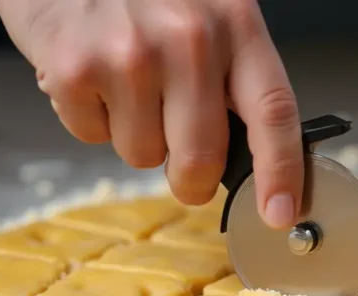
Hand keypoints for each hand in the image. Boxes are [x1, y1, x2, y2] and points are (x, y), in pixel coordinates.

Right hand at [0, 0, 302, 228]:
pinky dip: (90, 116)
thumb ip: (231, 75)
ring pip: (144, 156)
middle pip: (202, 157)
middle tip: (179, 162)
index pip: (274, 111)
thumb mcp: (205, 10)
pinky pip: (93, 137)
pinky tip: (90, 72)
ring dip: (133, 134)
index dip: (281, 172)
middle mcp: (188, 37)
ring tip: (122, 79)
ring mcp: (130, 55)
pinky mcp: (76, 70)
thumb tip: (253, 158)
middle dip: (190, 178)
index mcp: (235, 22)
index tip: (280, 213)